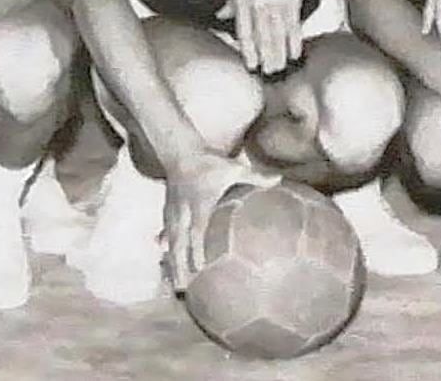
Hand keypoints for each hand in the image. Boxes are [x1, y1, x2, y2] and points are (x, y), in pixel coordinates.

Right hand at [167, 150, 276, 289]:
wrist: (180, 153)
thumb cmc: (209, 163)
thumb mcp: (233, 168)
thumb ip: (255, 177)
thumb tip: (279, 179)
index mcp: (200, 204)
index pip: (198, 231)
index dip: (197, 250)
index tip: (199, 268)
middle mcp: (184, 212)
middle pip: (180, 244)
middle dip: (179, 266)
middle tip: (181, 288)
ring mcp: (173, 213)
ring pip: (171, 242)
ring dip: (171, 262)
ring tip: (172, 282)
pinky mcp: (168, 211)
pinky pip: (165, 232)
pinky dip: (164, 245)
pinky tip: (161, 257)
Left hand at [218, 0, 306, 73]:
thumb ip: (231, 1)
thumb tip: (219, 16)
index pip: (244, 30)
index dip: (248, 49)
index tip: (251, 65)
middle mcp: (258, 2)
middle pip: (262, 35)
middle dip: (265, 56)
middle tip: (268, 74)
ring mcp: (276, 1)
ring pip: (277, 33)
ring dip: (279, 53)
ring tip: (280, 68)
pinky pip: (293, 24)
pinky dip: (295, 40)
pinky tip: (295, 53)